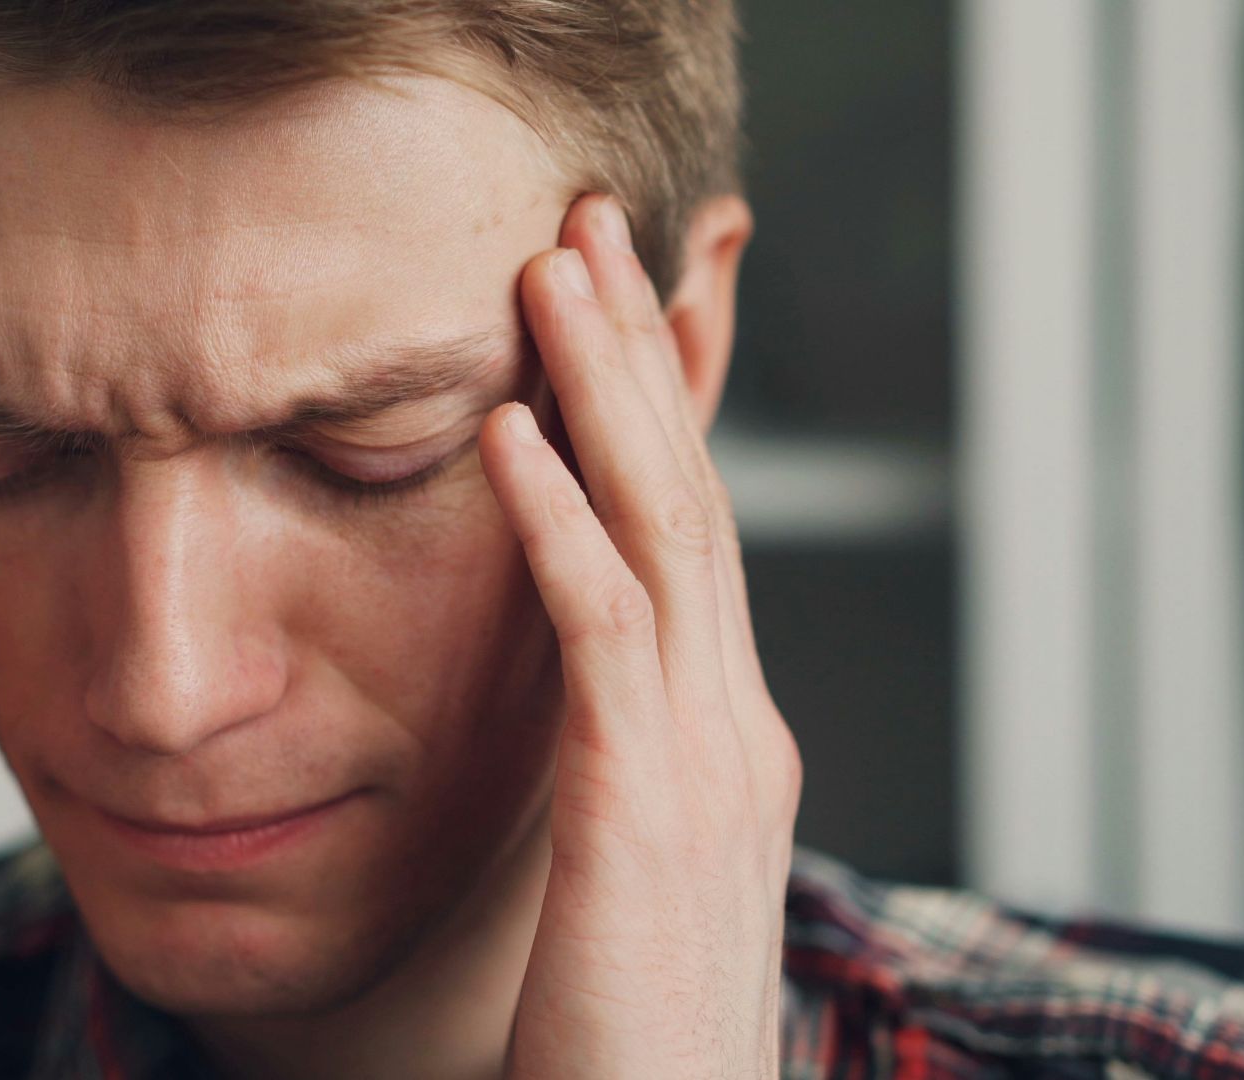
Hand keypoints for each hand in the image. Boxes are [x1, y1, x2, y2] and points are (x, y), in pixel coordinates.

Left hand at [480, 193, 802, 1077]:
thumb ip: (619, 765)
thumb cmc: (630, 1027)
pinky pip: (602, 635)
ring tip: (548, 278)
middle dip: (636, 357)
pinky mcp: (644, 811)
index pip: (692, 536)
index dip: (647, 409)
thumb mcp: (635, 869)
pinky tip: (505, 436)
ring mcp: (707, 763)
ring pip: (663, 533)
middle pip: (690, 499)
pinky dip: (556, 523)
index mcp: (728, 739)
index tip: (596, 307)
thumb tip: (571, 695)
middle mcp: (737, 728)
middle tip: (584, 230)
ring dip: (602, 394)